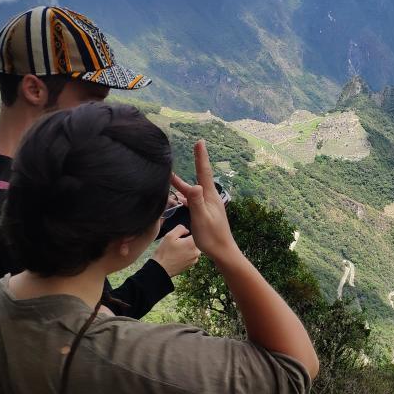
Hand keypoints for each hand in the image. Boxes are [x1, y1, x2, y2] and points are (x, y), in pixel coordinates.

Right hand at [151, 224, 200, 277]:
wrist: (161, 269)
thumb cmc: (164, 252)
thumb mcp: (169, 235)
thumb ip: (180, 228)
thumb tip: (187, 230)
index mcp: (192, 243)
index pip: (196, 232)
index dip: (188, 232)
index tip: (181, 236)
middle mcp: (197, 252)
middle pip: (195, 240)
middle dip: (188, 240)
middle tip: (177, 243)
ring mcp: (195, 259)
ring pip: (193, 248)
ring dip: (187, 247)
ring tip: (176, 250)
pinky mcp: (192, 264)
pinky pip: (191, 255)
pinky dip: (186, 254)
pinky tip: (177, 255)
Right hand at [171, 141, 237, 261]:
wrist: (223, 252)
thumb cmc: (212, 237)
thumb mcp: (201, 218)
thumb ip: (197, 202)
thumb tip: (194, 185)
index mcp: (210, 196)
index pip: (204, 172)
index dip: (201, 156)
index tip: (200, 142)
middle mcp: (210, 197)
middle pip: (200, 176)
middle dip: (196, 162)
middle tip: (197, 145)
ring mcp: (208, 205)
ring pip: (194, 189)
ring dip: (183, 182)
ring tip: (170, 176)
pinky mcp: (205, 212)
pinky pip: (193, 199)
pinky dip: (185, 195)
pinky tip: (179, 197)